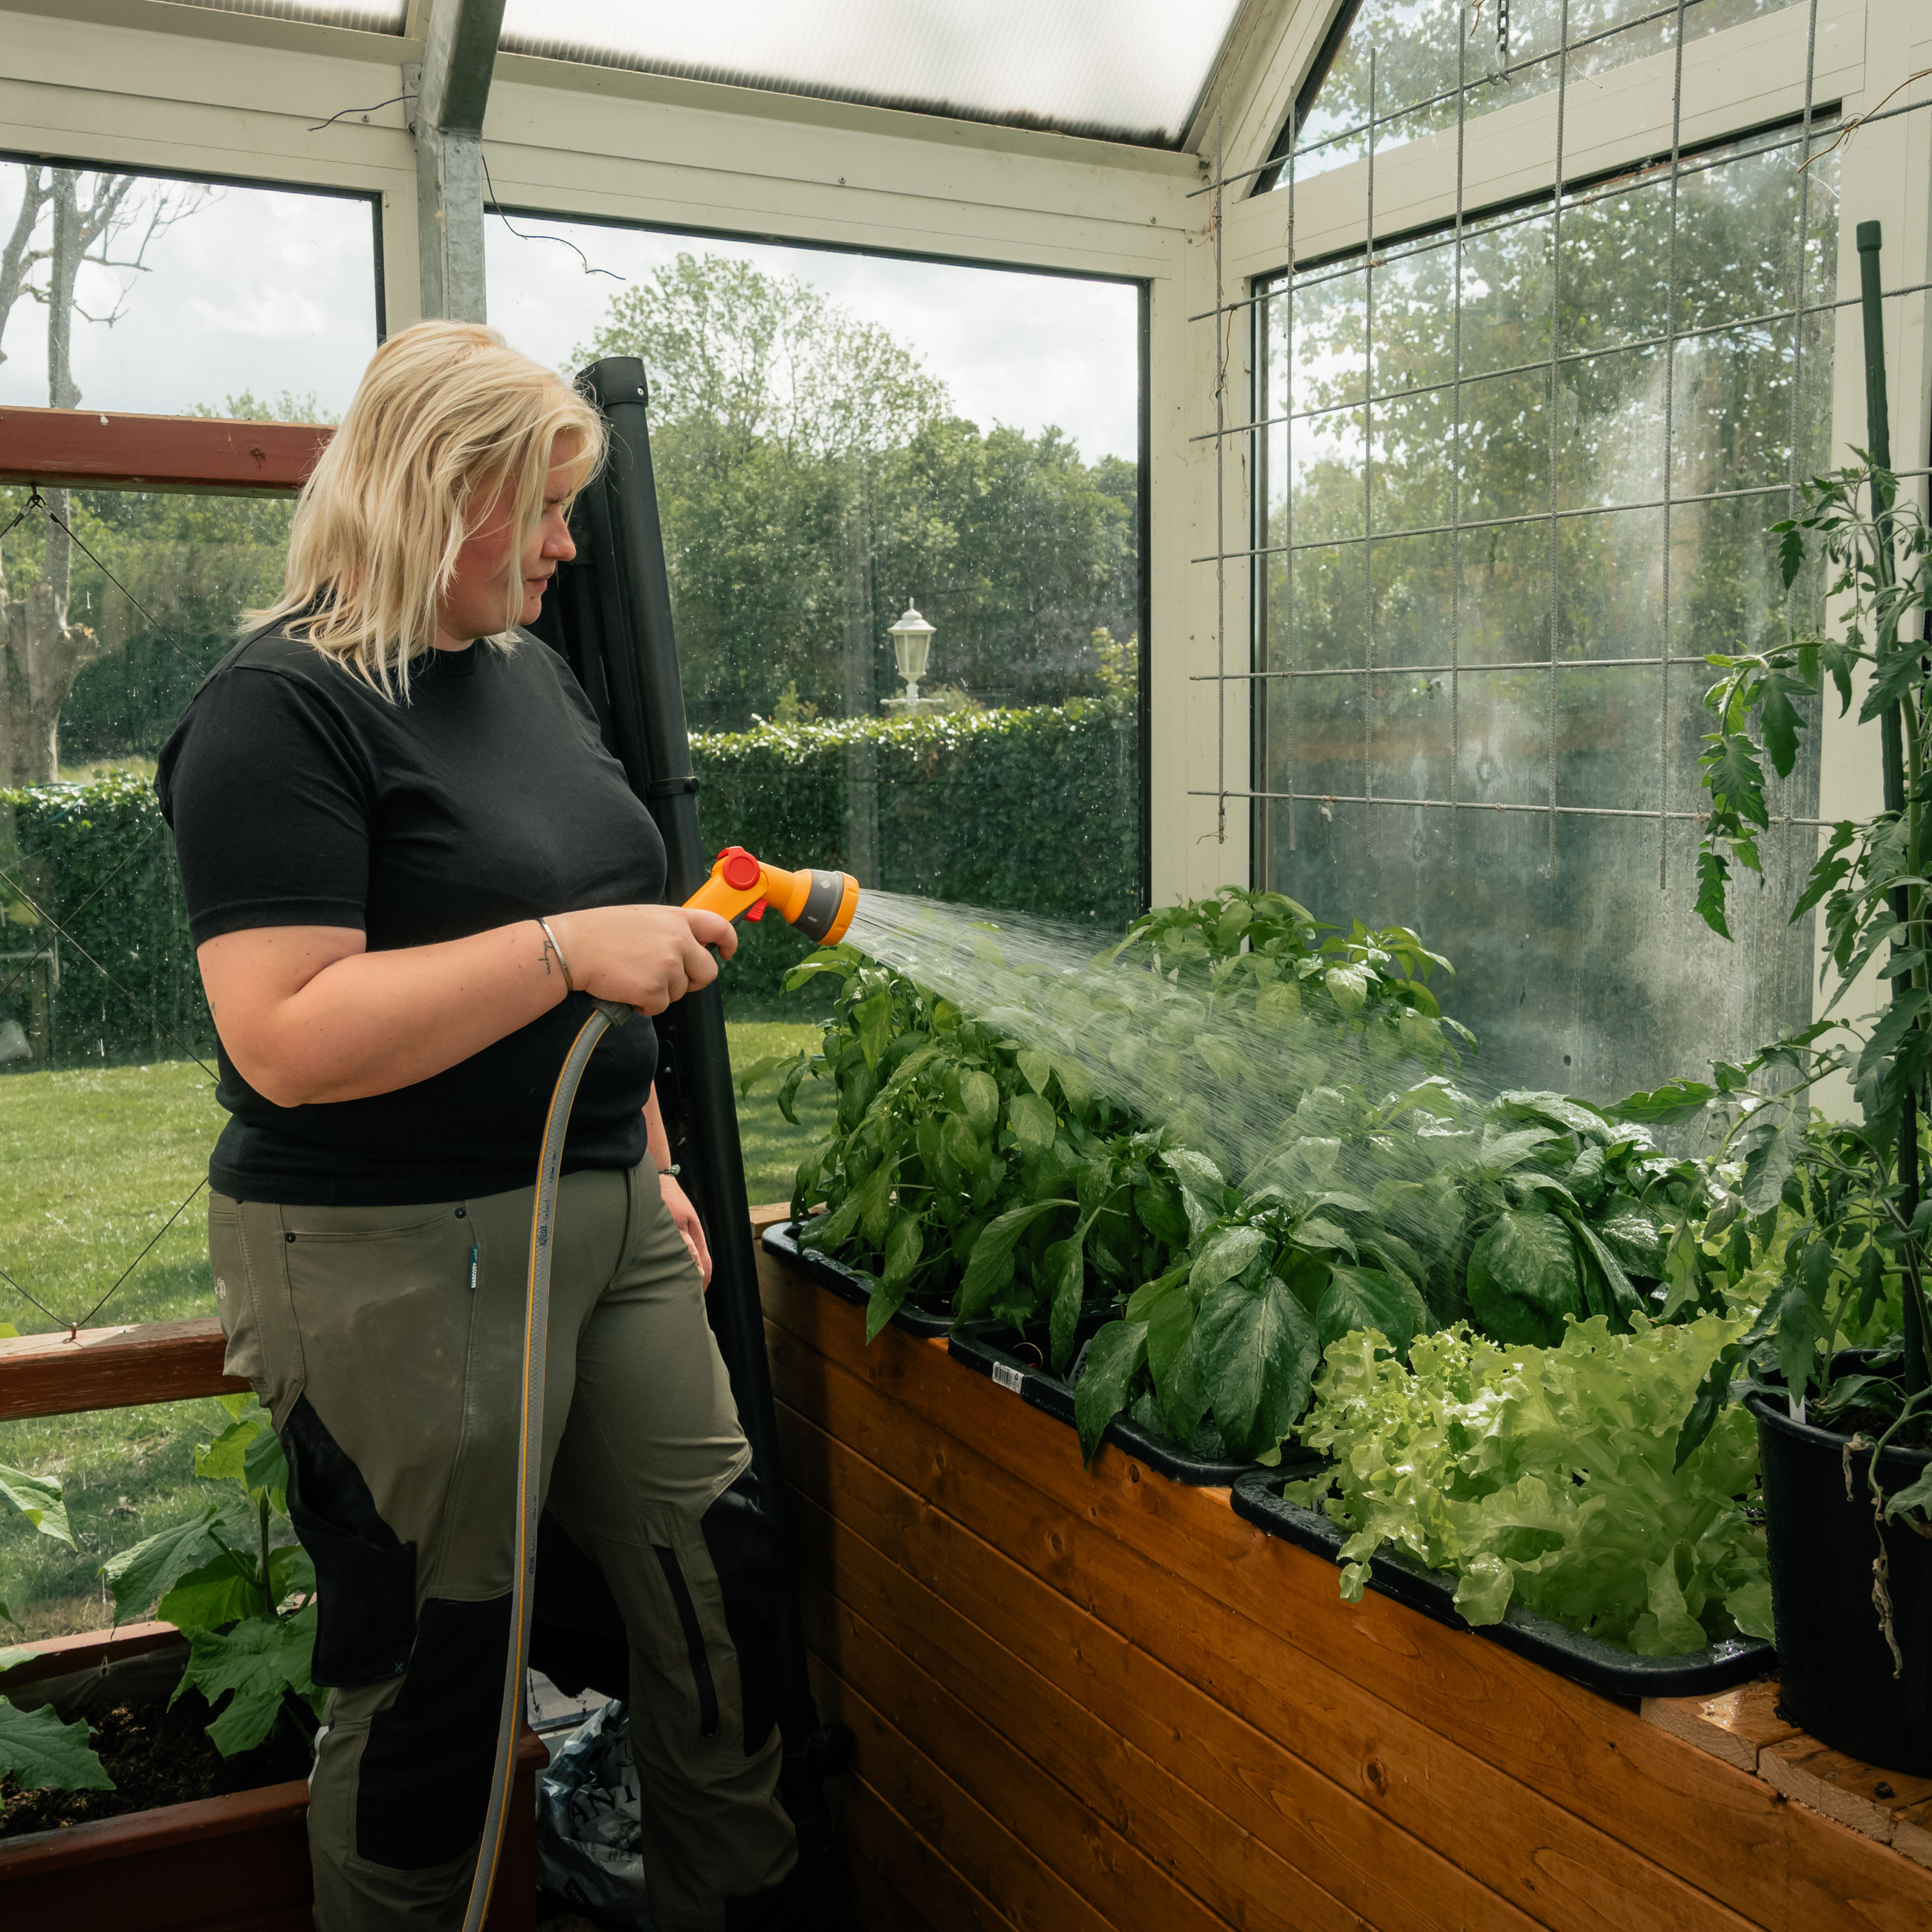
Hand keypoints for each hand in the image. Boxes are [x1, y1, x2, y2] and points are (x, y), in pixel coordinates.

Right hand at [549, 904, 736, 1013]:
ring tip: (634, 978)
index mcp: (676, 918)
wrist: (573, 947)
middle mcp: (678, 940)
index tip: (727, 952)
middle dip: (693, 981)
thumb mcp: (643, 917)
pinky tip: (627, 991)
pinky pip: (660, 1007)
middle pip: (707, 971)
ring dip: (660, 992)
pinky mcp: (655, 989)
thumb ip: (669, 929)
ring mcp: (669, 966)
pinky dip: (644, 1005)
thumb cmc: (600, 932)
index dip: (729, 942)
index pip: (718, 927)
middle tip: (670, 982)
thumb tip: (685, 945)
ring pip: (680, 992)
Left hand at [659, 1172, 711, 1286]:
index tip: (698, 1296)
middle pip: (699, 1263)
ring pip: (688, 1257)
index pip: (706, 1265)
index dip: (703, 1281)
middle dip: (696, 1279)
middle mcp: (691, 1235)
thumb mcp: (676, 1223)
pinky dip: (677, 1261)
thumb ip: (685, 1244)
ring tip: (677, 1284)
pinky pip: (678, 1250)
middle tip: (686, 1295)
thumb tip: (697, 1267)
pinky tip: (667, 1265)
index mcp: (696, 1236)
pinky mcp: (674, 1228)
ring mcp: (683, 1231)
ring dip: (685, 1270)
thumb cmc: (666, 1199)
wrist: (658, 1179)